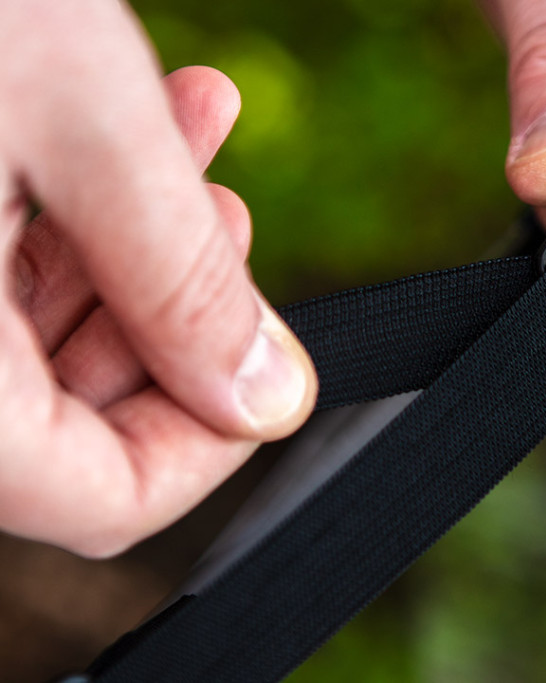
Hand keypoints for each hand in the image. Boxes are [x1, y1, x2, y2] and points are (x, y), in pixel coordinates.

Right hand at [0, 3, 316, 556]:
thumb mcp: (78, 120)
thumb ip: (182, 281)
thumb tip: (268, 398)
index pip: (102, 502)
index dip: (212, 445)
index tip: (273, 368)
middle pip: (65, 425)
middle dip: (174, 318)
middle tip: (232, 215)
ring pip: (21, 338)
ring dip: (129, 246)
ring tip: (192, 139)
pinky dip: (58, 210)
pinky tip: (125, 123)